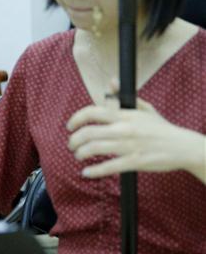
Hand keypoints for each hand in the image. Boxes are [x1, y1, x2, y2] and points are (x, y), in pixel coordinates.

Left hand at [67, 92, 198, 177]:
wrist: (183, 147)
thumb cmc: (161, 128)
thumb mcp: (145, 109)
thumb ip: (124, 97)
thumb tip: (111, 81)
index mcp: (125, 115)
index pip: (93, 112)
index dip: (76, 118)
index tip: (70, 126)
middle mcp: (124, 129)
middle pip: (88, 132)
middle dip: (73, 140)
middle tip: (71, 145)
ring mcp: (129, 145)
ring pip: (95, 148)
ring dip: (80, 153)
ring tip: (78, 156)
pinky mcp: (135, 161)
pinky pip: (109, 166)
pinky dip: (94, 171)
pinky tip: (86, 172)